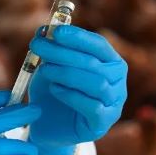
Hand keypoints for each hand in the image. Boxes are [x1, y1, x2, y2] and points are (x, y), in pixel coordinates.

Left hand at [27, 25, 127, 154]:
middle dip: (63, 52)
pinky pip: (93, 106)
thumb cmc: (53, 90)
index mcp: (109, 62)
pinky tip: (55, 89)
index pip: (99, 45)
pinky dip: (71, 95)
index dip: (78, 37)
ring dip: (66, 73)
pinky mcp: (102, 123)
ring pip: (97, 84)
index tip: (55, 31)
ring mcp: (113, 104)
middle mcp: (118, 82)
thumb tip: (44, 30)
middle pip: (95, 63)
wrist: (49, 125)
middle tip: (38, 46)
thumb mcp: (50, 65)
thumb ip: (51, 49)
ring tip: (44, 70)